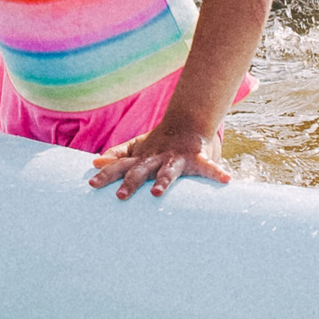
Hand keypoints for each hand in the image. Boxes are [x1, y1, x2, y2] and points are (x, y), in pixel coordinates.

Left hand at [90, 125, 231, 198]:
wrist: (189, 122)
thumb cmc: (160, 142)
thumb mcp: (137, 147)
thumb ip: (118, 155)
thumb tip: (94, 162)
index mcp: (142, 157)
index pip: (120, 166)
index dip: (106, 174)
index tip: (92, 184)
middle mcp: (157, 157)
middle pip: (140, 170)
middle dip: (130, 182)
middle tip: (120, 196)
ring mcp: (176, 158)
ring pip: (168, 171)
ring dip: (162, 181)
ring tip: (157, 192)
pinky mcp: (197, 158)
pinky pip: (208, 166)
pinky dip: (217, 172)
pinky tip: (226, 180)